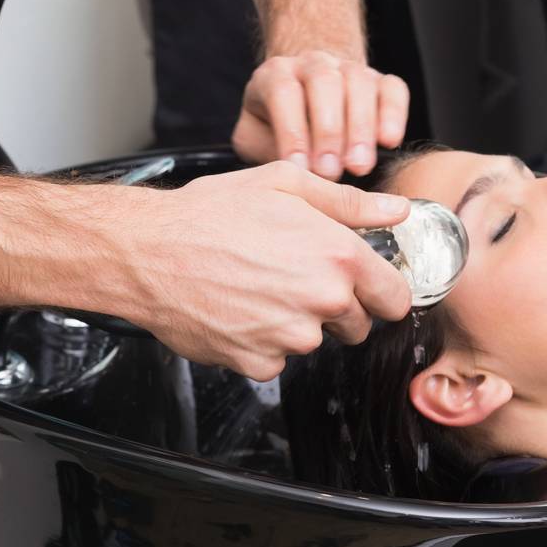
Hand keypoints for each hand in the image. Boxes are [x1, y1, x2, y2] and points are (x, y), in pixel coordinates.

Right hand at [118, 162, 411, 378]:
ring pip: (314, 339)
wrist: (150, 251)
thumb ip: (348, 202)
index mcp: (338, 255)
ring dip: (297, 320)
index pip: (396, 297)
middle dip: (337, 304)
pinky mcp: (258, 363)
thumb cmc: (211, 211)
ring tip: (258, 283)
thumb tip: (396, 211)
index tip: (368, 285)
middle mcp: (322, 301)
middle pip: (358, 324)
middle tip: (295, 273)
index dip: (383, 290)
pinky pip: (277, 357)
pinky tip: (239, 306)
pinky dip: (263, 339)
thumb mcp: (284, 183)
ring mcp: (291, 338)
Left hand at [230, 51, 408, 178]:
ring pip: (359, 83)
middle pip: (324, 82)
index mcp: (276, 73)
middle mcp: (312, 63)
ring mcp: (348, 68)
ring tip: (358, 166)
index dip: (293, 131)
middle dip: (329, 130)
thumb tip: (291, 174)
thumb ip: (265, 149)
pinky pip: (392, 89)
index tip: (301, 169)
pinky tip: (389, 142)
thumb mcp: (255, 136)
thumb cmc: (275, 125)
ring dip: (360, 127)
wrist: (305, 97)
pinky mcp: (380, 80)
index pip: (283, 92)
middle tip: (332, 171)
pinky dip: (393, 113)